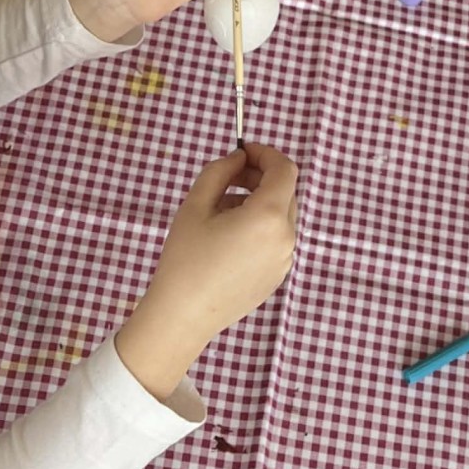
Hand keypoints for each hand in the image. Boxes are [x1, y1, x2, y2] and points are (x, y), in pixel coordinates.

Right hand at [121, 142, 298, 392]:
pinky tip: (227, 238)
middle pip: (285, 192)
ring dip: (258, 202)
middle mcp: (286, 238)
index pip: (284, 170)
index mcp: (269, 217)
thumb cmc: (185, 259)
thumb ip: (220, 171)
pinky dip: (260, 227)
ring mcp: (285, 260)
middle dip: (260, 177)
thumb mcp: (196, 205)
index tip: (242, 152)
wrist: (183, 316)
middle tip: (228, 178)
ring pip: (281, 216)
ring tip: (220, 211)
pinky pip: (276, 239)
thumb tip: (239, 158)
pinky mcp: (278, 276)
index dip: (265, 153)